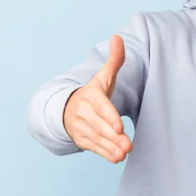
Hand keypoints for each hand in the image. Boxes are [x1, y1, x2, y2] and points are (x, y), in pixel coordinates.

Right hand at [63, 35, 132, 162]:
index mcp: (90, 96)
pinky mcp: (83, 140)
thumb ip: (114, 60)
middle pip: (100, 126)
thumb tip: (117, 37)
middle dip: (114, 137)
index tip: (119, 127)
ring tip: (125, 153)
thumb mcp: (102, 77)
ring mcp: (82, 128)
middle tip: (128, 145)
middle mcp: (84, 113)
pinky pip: (95, 148)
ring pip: (98, 139)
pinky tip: (118, 158)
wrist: (67, 109)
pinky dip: (106, 154)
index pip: (101, 107)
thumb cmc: (94, 93)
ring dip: (111, 147)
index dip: (109, 118)